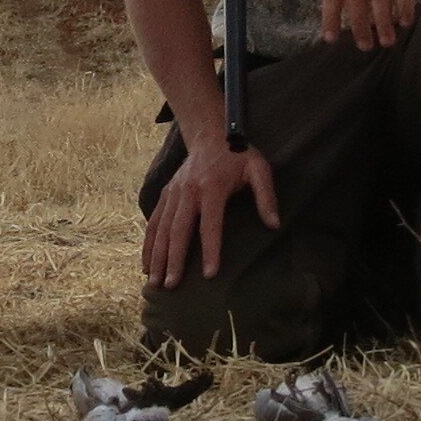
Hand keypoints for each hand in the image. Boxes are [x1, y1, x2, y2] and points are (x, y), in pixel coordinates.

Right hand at [144, 138, 280, 287]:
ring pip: (161, 229)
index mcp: (212, 187)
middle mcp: (188, 191)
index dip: (211, 250)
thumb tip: (274, 224)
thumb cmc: (238, 156)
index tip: (210, 274)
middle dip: (174, 260)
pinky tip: (146, 265)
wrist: (210, 135)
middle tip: (172, 285)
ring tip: (154, 282)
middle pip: (178, 230)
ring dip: (156, 256)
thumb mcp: (259, 169)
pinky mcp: (166, 194)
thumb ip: (266, 196)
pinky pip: (154, 222)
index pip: (210, 224)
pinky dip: (148, 244)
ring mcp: (174, 193)